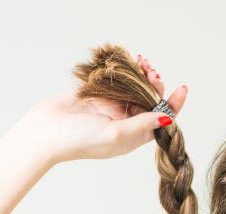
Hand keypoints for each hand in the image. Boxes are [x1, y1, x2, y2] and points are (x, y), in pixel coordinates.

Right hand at [7, 54, 187, 164]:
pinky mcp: (97, 95)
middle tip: (152, 71)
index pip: (161, 120)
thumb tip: (168, 118)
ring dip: (141, 75)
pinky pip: (117, 80)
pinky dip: (125, 70)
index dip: (174, 105)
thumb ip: (142, 124)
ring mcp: (111, 108)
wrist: (44, 133)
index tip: (182, 89)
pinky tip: (130, 61)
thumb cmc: (79, 141)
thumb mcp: (116, 134)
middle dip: (156, 85)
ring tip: (142, 63)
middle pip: (150, 101)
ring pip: (135, 88)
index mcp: (134, 137)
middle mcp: (125, 122)